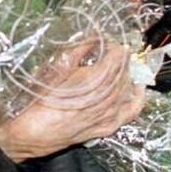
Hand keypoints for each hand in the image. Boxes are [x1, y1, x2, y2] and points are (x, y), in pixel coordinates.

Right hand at [0, 41, 146, 161]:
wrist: (33, 133)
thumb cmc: (41, 101)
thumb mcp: (58, 67)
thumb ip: (79, 50)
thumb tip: (94, 38)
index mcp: (95, 79)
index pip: (118, 57)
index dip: (116, 47)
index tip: (111, 43)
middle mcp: (107, 98)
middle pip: (124, 71)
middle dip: (120, 59)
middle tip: (113, 52)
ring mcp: (109, 114)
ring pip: (127, 88)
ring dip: (126, 74)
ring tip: (119, 67)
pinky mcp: (108, 127)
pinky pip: (132, 110)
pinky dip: (137, 97)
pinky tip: (137, 88)